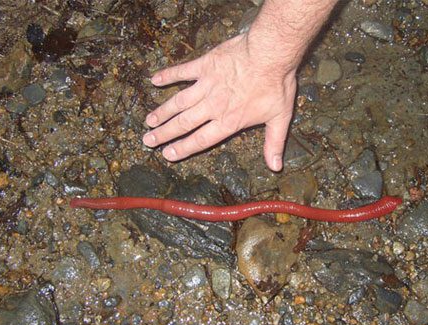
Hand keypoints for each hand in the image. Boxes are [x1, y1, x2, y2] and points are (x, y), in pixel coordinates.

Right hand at [143, 33, 296, 171]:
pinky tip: (154, 80)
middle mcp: (213, 106)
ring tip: (149, 121)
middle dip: (164, 134)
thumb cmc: (276, 86)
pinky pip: (182, 71)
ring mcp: (206, 85)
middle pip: (184, 123)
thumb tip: (275, 167)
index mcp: (228, 121)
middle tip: (148, 141)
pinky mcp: (205, 65)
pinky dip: (168, 75)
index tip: (168, 154)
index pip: (201, 140)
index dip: (183, 148)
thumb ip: (273, 143)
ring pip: (179, 102)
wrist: (270, 53)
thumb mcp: (280, 118)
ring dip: (162, 112)